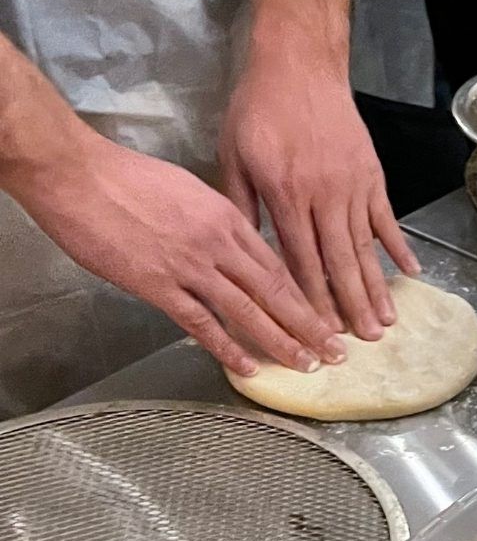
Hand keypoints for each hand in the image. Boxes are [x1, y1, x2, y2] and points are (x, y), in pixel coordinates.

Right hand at [18, 135, 344, 375]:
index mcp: (227, 217)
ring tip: (307, 364)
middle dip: (310, 324)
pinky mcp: (157, 285)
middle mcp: (218, 243)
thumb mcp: (188, 189)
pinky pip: (201, 323)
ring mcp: (190, 266)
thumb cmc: (125, 177)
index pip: (278, 264)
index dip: (307, 294)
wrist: (76, 173)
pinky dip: (228, 348)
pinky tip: (248, 367)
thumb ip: (217, 220)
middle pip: (276, 290)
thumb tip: (235, 241)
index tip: (328, 315)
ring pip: (248, 310)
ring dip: (282, 341)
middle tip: (336, 351)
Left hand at [218, 49, 419, 340]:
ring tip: (387, 321)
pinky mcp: (371, 176)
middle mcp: (323, 196)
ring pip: (365, 247)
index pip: (300, 259)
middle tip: (363, 342)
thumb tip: (246, 253)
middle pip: (338, 262)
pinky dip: (399, 247)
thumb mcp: (233, 155)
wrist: (299, 65)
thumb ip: (242, 205)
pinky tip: (411, 273)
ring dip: (376, 288)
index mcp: (284, 194)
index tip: (320, 330)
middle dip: (351, 306)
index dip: (312, 298)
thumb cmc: (259, 108)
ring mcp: (352, 187)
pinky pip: (387, 219)